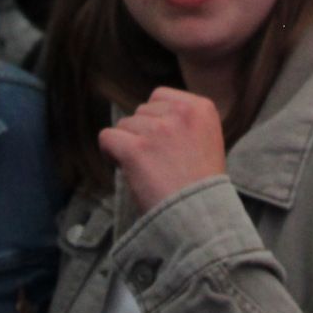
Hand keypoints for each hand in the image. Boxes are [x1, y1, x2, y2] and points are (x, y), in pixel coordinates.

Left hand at [99, 88, 226, 212]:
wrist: (199, 216)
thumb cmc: (201, 186)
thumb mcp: (206, 140)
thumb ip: (183, 122)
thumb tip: (147, 117)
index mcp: (202, 108)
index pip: (160, 96)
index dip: (156, 119)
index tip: (166, 144)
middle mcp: (180, 113)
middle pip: (141, 111)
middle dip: (143, 133)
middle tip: (157, 161)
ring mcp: (157, 130)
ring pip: (124, 125)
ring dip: (129, 145)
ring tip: (148, 169)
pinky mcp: (135, 148)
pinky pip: (107, 137)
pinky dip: (110, 152)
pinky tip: (124, 166)